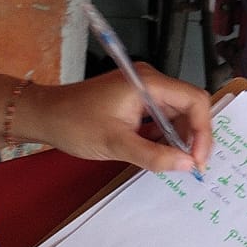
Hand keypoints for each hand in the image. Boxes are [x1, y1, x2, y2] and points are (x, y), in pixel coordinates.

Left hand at [0, 67, 212, 174]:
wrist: (43, 115)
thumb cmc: (75, 124)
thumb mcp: (116, 144)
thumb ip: (155, 155)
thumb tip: (188, 164)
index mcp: (149, 82)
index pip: (194, 100)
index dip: (203, 131)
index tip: (198, 159)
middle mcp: (150, 80)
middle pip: (189, 105)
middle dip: (194, 136)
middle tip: (192, 165)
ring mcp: (143, 89)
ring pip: (177, 112)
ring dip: (180, 137)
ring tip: (179, 162)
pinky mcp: (135, 100)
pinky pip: (161, 115)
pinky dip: (166, 135)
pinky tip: (163, 153)